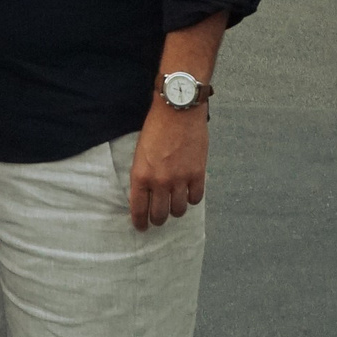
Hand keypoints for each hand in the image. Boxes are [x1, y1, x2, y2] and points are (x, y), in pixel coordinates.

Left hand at [128, 94, 207, 231]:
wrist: (177, 109)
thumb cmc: (156, 126)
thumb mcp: (140, 152)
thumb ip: (143, 175)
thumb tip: (147, 194)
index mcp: (140, 176)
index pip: (139, 210)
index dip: (140, 222)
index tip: (142, 227)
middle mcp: (159, 182)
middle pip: (160, 215)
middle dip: (158, 220)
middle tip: (158, 219)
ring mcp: (180, 179)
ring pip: (179, 210)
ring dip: (175, 211)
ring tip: (174, 206)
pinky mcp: (197, 174)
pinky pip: (195, 198)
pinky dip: (192, 199)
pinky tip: (188, 194)